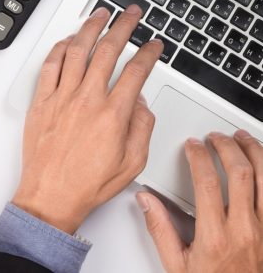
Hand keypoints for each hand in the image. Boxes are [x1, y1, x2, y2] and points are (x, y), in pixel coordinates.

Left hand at [12, 5, 163, 233]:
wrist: (51, 196)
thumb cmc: (86, 184)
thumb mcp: (132, 162)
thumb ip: (141, 127)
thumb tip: (140, 102)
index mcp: (112, 114)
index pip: (136, 71)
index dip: (149, 53)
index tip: (154, 45)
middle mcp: (86, 100)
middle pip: (107, 50)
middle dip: (123, 26)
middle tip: (130, 14)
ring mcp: (61, 98)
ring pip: (76, 51)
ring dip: (90, 28)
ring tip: (100, 14)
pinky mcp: (40, 102)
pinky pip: (49, 66)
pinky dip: (59, 48)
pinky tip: (67, 40)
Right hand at [137, 131, 262, 271]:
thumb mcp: (176, 264)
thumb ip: (160, 228)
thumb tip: (146, 201)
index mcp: (215, 235)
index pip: (207, 182)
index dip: (198, 156)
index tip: (192, 146)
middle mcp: (244, 229)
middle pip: (241, 173)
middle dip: (228, 147)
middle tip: (216, 138)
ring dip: (256, 153)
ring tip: (243, 139)